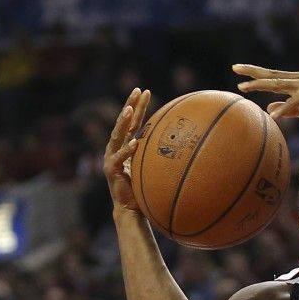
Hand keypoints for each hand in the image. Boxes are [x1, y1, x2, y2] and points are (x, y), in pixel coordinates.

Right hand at [104, 88, 150, 215]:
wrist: (131, 208)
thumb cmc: (145, 187)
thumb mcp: (154, 166)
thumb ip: (162, 155)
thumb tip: (187, 143)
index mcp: (127, 145)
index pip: (133, 121)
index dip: (138, 106)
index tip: (145, 91)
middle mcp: (117, 148)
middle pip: (124, 122)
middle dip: (130, 105)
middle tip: (137, 90)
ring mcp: (112, 157)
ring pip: (117, 135)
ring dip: (124, 122)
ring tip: (131, 109)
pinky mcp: (111, 170)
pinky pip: (120, 158)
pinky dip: (127, 150)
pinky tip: (135, 142)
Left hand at [233, 64, 298, 131]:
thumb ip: (287, 108)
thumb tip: (269, 108)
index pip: (274, 75)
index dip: (256, 73)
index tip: (239, 70)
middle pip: (272, 74)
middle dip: (253, 72)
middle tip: (235, 68)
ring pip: (278, 84)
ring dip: (260, 85)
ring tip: (244, 88)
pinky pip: (293, 104)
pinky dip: (283, 109)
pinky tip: (273, 116)